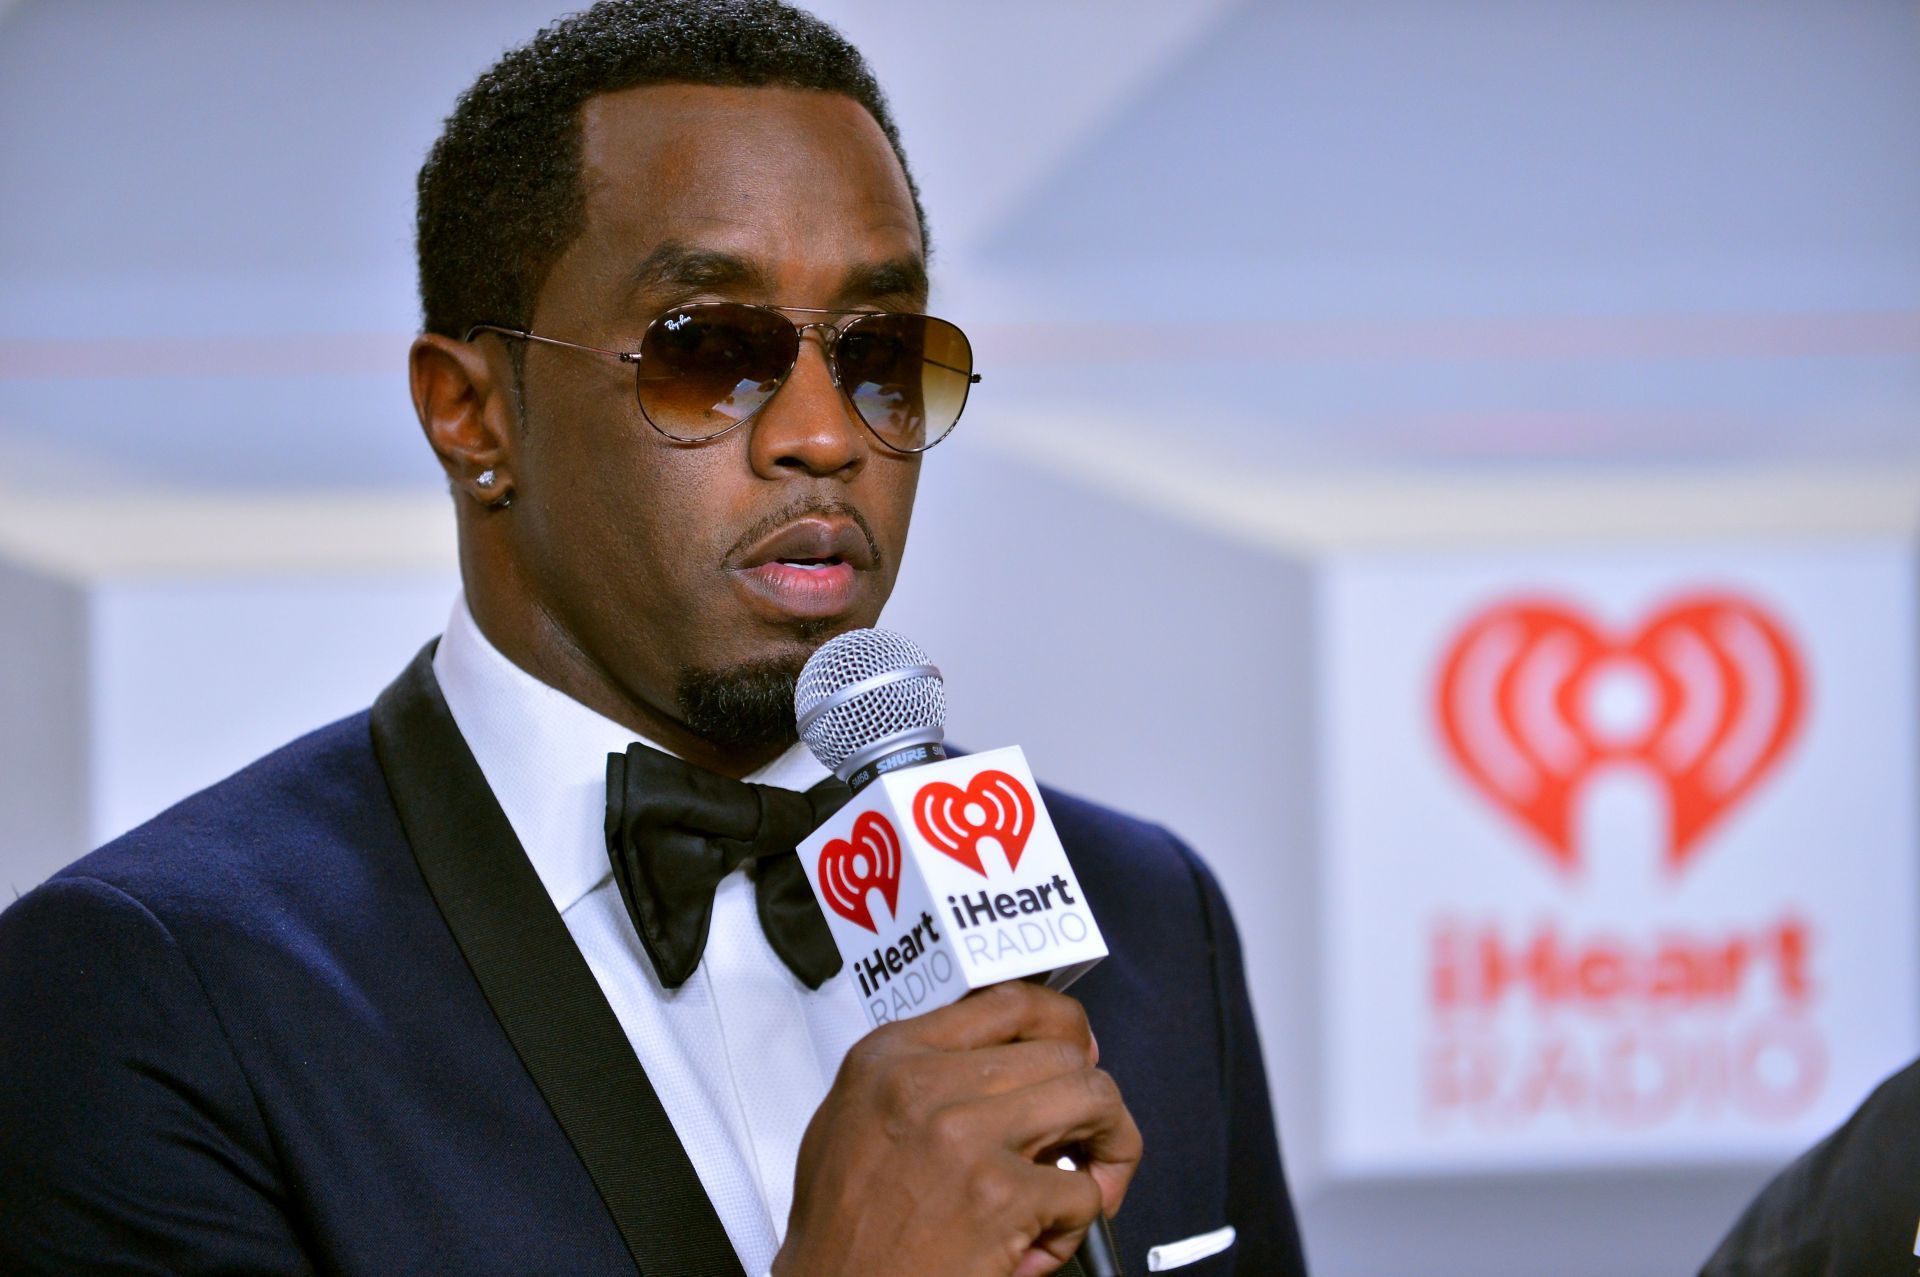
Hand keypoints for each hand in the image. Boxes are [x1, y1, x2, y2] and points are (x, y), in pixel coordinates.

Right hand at [772, 982, 1141, 1276]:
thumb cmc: (842, 1230)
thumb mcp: (855, 1118)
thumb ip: (925, 1076)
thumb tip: (1009, 1061)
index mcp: (891, 1056)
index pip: (1008, 1002)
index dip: (1063, 1027)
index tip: (1078, 1054)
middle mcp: (927, 1083)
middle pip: (1063, 1052)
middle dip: (1091, 1101)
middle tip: (1085, 1141)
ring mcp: (965, 1136)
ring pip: (1093, 1100)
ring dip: (1106, 1148)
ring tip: (1084, 1186)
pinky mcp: (998, 1197)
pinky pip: (1085, 1192)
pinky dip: (1077, 1225)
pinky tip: (1038, 1244)